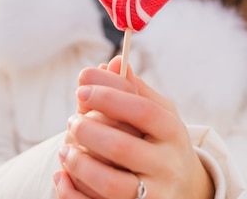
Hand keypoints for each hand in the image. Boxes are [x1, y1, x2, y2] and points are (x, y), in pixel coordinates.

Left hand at [56, 57, 214, 198]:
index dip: (109, 96)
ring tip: (64, 149)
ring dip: (79, 164)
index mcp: (172, 133)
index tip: (81, 86)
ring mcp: (154, 195)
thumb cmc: (162, 142)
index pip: (141, 111)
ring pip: (110, 184)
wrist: (185, 190)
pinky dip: (73, 194)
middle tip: (71, 120)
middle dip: (88, 130)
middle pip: (122, 147)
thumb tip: (113, 61)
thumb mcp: (159, 113)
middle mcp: (167, 165)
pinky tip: (61, 176)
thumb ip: (135, 89)